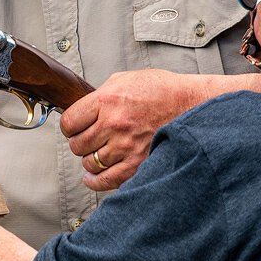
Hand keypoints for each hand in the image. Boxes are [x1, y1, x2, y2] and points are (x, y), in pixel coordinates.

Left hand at [58, 68, 195, 190]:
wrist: (192, 104)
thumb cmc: (161, 90)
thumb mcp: (125, 79)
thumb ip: (100, 95)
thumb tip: (81, 109)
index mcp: (106, 100)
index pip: (69, 122)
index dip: (70, 126)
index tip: (75, 127)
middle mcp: (113, 124)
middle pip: (77, 145)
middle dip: (80, 142)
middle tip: (89, 139)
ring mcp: (125, 146)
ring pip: (89, 163)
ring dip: (91, 160)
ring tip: (99, 153)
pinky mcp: (138, 164)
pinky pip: (106, 180)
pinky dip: (95, 181)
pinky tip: (93, 177)